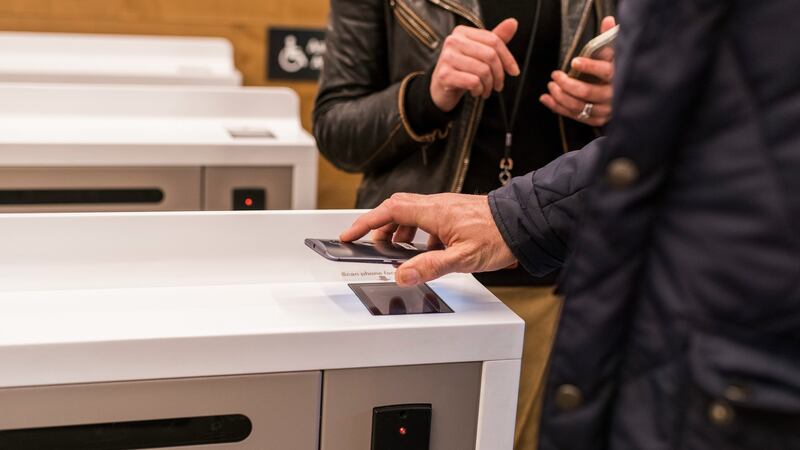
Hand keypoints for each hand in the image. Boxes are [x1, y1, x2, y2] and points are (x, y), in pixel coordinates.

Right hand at [340, 193, 516, 285]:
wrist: (524, 223)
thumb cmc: (499, 236)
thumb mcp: (462, 258)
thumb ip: (430, 267)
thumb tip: (401, 275)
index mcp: (433, 212)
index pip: (389, 212)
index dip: (365, 223)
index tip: (349, 234)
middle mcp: (437, 205)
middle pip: (396, 209)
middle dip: (379, 227)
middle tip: (370, 244)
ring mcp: (446, 208)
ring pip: (411, 214)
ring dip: (399, 231)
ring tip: (398, 251)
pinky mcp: (455, 213)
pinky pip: (427, 219)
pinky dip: (419, 234)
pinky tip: (428, 251)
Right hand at [430, 19, 520, 112]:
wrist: (440, 88)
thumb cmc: (462, 69)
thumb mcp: (480, 53)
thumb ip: (496, 39)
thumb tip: (513, 23)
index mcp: (462, 32)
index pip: (494, 41)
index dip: (508, 58)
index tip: (514, 72)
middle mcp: (453, 41)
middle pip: (490, 55)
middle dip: (499, 74)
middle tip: (498, 85)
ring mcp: (447, 58)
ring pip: (483, 70)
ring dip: (489, 85)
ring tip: (485, 90)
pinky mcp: (444, 75)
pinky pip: (473, 82)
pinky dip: (478, 90)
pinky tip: (475, 91)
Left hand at [540, 16, 616, 126]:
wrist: (627, 94)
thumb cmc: (617, 70)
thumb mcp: (615, 53)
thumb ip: (608, 38)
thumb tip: (607, 21)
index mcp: (619, 76)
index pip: (605, 72)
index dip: (589, 67)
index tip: (574, 62)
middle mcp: (613, 96)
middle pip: (587, 92)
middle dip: (567, 84)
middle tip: (555, 75)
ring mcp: (605, 110)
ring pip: (579, 106)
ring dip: (560, 97)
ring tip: (550, 86)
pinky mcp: (597, 119)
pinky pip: (574, 116)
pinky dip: (557, 108)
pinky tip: (547, 99)